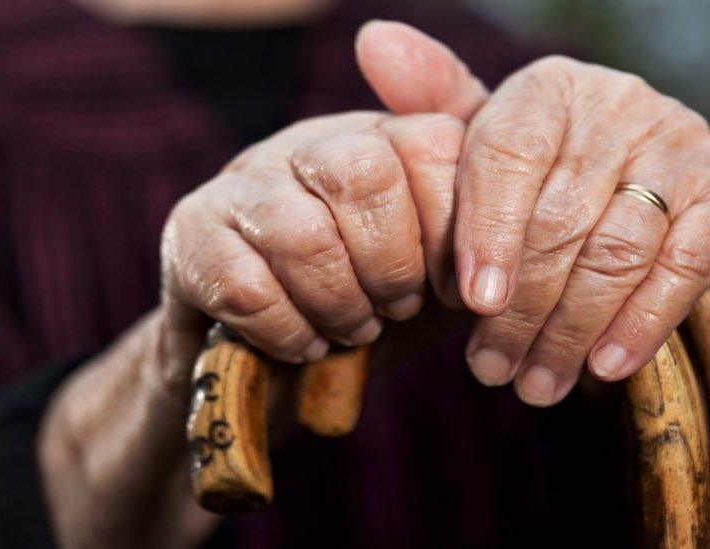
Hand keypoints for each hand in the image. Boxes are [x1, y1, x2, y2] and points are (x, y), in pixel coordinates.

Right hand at [38, 110, 465, 546]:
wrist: (270, 362)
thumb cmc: (368, 304)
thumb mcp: (440, 268)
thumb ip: (481, 226)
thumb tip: (519, 221)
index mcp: (378, 138)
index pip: (431, 144)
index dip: (453, 230)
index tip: (454, 288)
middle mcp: (308, 143)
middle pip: (363, 174)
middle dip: (391, 265)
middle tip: (395, 308)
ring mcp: (243, 182)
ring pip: (304, 234)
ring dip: (339, 304)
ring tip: (350, 329)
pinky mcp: (190, 232)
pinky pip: (246, 287)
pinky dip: (287, 332)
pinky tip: (302, 343)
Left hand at [357, 22, 709, 405]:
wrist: (658, 216)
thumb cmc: (551, 188)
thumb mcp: (491, 153)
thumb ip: (437, 110)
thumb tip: (373, 41)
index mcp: (550, 90)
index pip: (507, 153)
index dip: (485, 233)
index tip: (470, 302)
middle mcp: (620, 104)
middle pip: (557, 216)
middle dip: (520, 308)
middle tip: (492, 368)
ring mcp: (683, 146)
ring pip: (614, 250)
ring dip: (569, 330)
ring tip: (534, 383)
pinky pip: (681, 267)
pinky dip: (640, 323)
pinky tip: (604, 368)